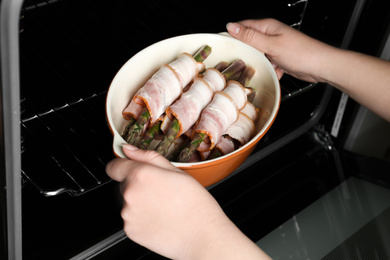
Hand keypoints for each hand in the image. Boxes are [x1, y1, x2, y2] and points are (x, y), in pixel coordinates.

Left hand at [106, 144, 269, 258]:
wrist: (202, 235)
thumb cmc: (194, 203)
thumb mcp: (176, 171)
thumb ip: (147, 157)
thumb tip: (128, 150)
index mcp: (140, 175)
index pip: (114, 166)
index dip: (122, 166)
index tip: (130, 168)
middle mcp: (130, 194)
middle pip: (124, 184)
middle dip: (139, 185)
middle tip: (161, 191)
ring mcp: (128, 215)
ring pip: (129, 203)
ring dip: (141, 203)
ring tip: (164, 207)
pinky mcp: (131, 231)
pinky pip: (132, 219)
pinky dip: (142, 218)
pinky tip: (160, 218)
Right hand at [226, 18, 333, 82]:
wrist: (321, 66)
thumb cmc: (302, 53)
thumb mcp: (271, 45)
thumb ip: (250, 37)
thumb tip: (232, 27)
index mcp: (268, 26)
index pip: (242, 27)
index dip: (232, 35)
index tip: (223, 44)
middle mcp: (271, 35)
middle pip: (250, 43)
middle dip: (247, 54)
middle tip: (242, 61)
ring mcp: (276, 47)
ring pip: (258, 56)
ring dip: (259, 64)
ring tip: (263, 67)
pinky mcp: (280, 58)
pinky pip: (268, 64)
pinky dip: (270, 70)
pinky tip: (275, 72)